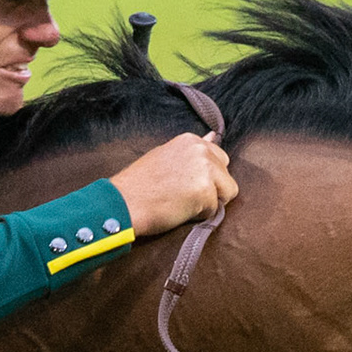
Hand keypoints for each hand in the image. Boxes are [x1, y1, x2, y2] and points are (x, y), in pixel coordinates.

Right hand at [109, 132, 237, 237]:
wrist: (124, 203)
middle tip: (184, 195)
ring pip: (227, 192)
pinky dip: (200, 215)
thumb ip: (192, 151)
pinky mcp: (205, 191)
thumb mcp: (166, 156)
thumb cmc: (139, 185)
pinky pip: (215, 210)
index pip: (218, 158)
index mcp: (191, 141)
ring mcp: (205, 169)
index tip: (186, 184)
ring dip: (209, 202)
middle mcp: (201, 150)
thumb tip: (213, 136)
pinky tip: (179, 210)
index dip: (206, 176)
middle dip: (213, 188)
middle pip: (226, 175)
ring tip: (182, 202)